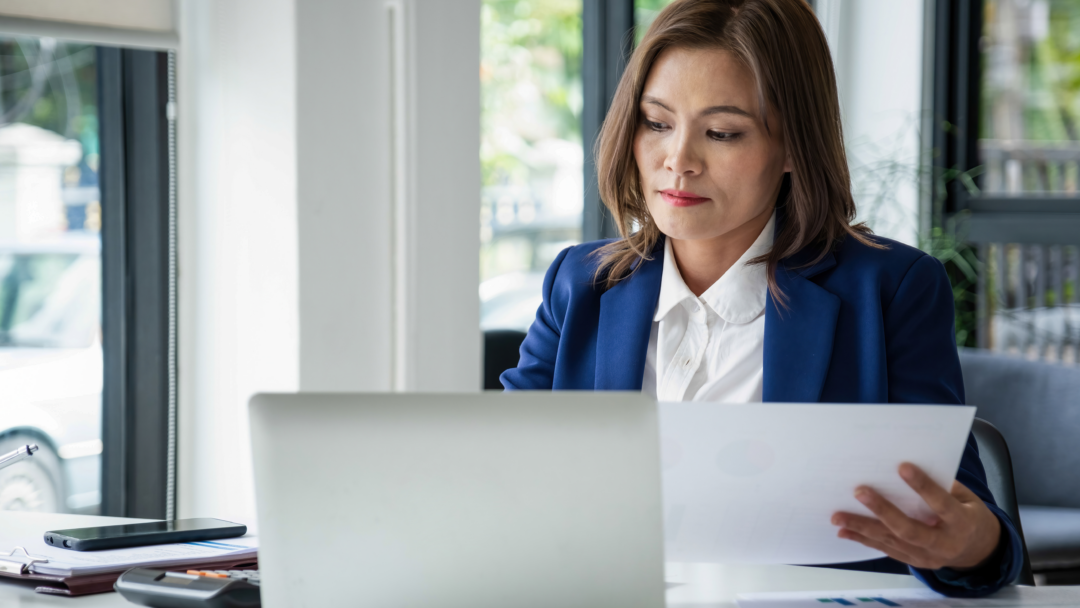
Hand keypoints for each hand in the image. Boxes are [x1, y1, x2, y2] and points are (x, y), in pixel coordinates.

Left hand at [830, 463, 1001, 570]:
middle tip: (859, 492)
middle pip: (909, 529)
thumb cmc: (969, 514)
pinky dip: (864, 540)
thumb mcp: (968, 498)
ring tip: (838, 517)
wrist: (980, 551)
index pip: (941, 504)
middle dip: (882, 510)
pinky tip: (845, 532)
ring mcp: (927, 557)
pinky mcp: (914, 562)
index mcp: (962, 523)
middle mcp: (943, 544)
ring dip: (862, 528)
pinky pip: (886, 550)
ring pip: (891, 541)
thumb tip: (909, 465)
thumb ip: (944, 485)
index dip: (923, 486)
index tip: (902, 466)